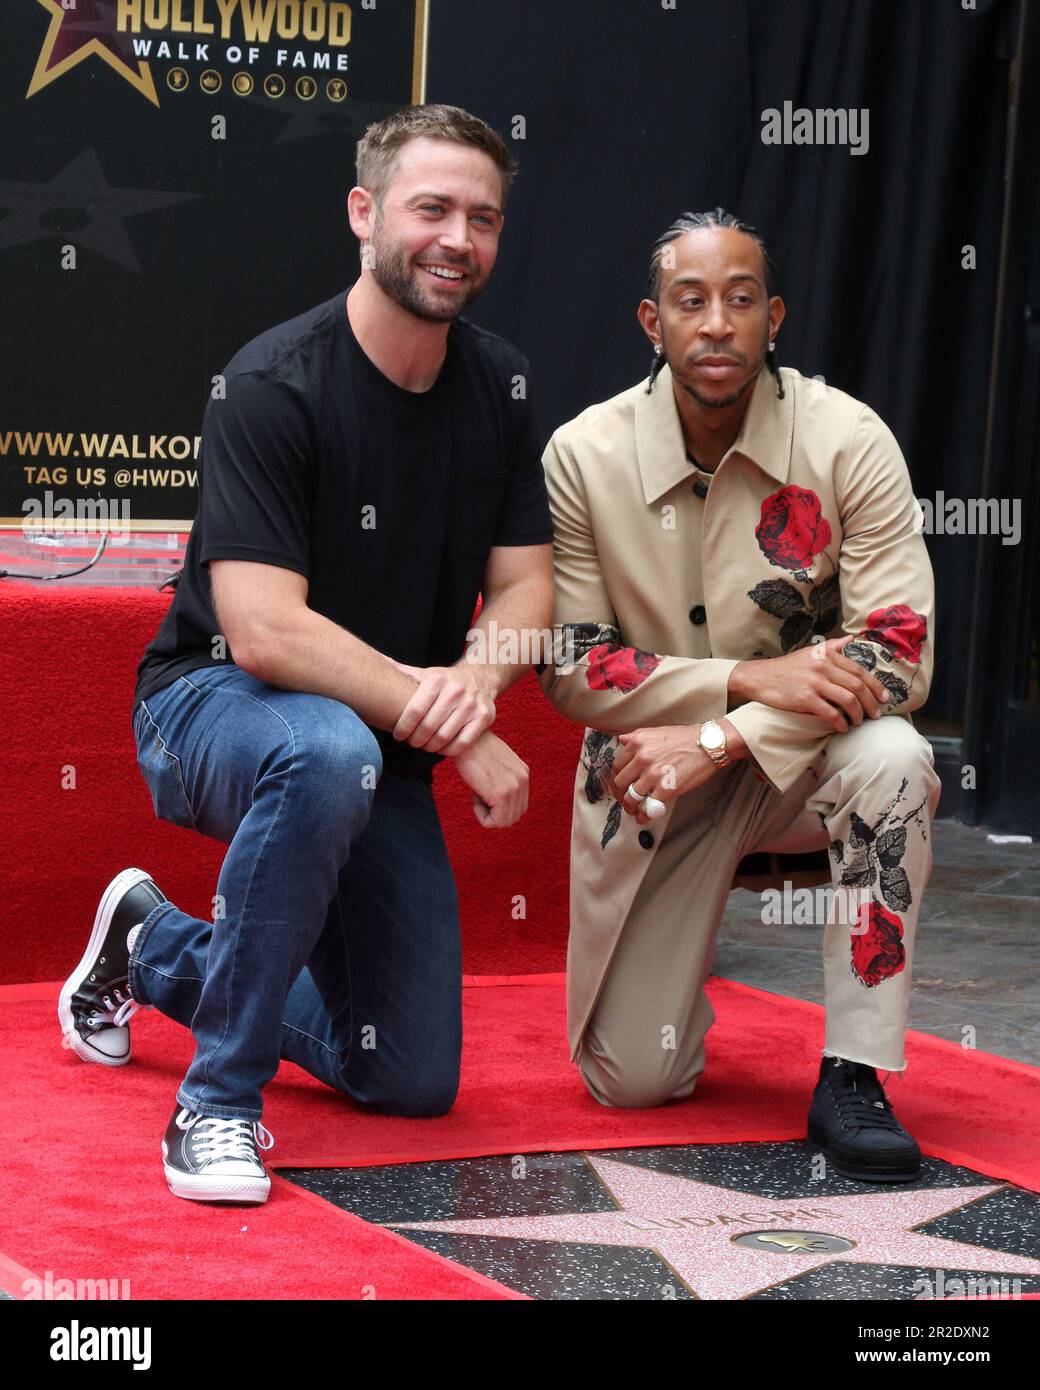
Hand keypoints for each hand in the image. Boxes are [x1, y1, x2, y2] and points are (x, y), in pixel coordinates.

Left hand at [389, 661, 496, 754]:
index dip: (403, 727)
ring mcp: (472, 705)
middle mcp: (456, 691)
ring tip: (424, 745)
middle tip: (411, 742)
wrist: (482, 677)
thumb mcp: (426, 673)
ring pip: (444, 737)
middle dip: (415, 739)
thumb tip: (375, 660)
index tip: (398, 735)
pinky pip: (462, 743)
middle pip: (428, 727)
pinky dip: (448, 750)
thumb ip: (402, 672)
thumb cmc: (446, 680)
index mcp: (437, 679)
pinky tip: (441, 748)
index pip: (414, 710)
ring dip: (430, 747)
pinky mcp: (485, 717)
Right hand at [452, 731, 529, 827]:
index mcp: (523, 773)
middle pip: (514, 816)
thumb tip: (497, 802)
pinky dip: (482, 816)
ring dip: (487, 814)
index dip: (499, 806)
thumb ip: (503, 779)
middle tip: (480, 794)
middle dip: (495, 813)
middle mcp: (523, 780)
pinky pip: (494, 821)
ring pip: (504, 821)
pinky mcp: (501, 794)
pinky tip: (474, 797)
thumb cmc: (472, 749)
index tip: (485, 791)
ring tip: (477, 794)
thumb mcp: (496, 764)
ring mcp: (514, 787)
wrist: (464, 738)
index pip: (519, 806)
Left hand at [607, 724, 721, 824]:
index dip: (615, 779)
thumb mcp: (656, 731)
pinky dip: (644, 815)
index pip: (617, 766)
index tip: (617, 786)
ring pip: (631, 797)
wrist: (707, 745)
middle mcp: (642, 759)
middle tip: (624, 800)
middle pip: (620, 782)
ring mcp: (654, 775)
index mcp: (637, 744)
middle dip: (620, 794)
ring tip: (633, 810)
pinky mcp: (666, 789)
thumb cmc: (684, 738)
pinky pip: (648, 807)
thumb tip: (622, 741)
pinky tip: (644, 817)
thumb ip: (636, 736)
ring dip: (630, 807)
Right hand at [729, 636, 890, 733]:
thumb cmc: (786, 668)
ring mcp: (814, 682)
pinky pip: (830, 713)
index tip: (884, 698)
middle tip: (875, 715)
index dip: (876, 686)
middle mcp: (823, 666)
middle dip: (871, 703)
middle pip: (857, 686)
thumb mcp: (809, 652)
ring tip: (859, 722)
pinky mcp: (804, 698)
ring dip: (858, 714)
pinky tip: (841, 727)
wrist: (759, 677)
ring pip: (848, 700)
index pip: (859, 671)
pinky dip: (839, 722)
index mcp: (827, 655)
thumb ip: (832, 646)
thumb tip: (851, 639)